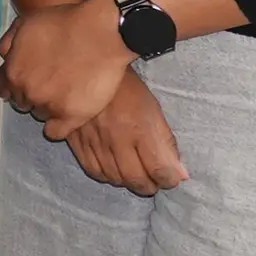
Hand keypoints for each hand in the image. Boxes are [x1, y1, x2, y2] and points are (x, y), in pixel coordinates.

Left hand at [0, 0, 134, 140]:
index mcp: (13, 72)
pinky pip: (55, 132)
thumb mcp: (25, 22)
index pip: (2, 88)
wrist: (101, 33)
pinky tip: (64, 115)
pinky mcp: (72, 116)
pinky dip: (57, 126)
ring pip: (39, 114)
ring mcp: (49, 106)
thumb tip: (3, 56)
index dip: (12, 83)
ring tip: (62, 92)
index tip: (23, 80)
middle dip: (30, 93)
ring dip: (46, 106)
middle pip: (21, 102)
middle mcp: (27, 92)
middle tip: (48, 82)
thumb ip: (8, 43)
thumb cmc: (64, 23)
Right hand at [64, 70, 187, 195]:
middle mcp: (116, 138)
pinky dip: (106, 176)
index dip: (168, 180)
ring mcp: (94, 141)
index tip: (170, 178)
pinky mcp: (76, 140)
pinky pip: (92, 170)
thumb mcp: (154, 112)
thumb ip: (167, 144)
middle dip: (149, 186)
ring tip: (134, 175)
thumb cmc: (129, 90)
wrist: (90, 70)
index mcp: (140, 129)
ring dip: (127, 182)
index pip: (159, 170)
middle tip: (153, 182)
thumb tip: (180, 175)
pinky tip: (113, 170)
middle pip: (135, 179)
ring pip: (113, 178)